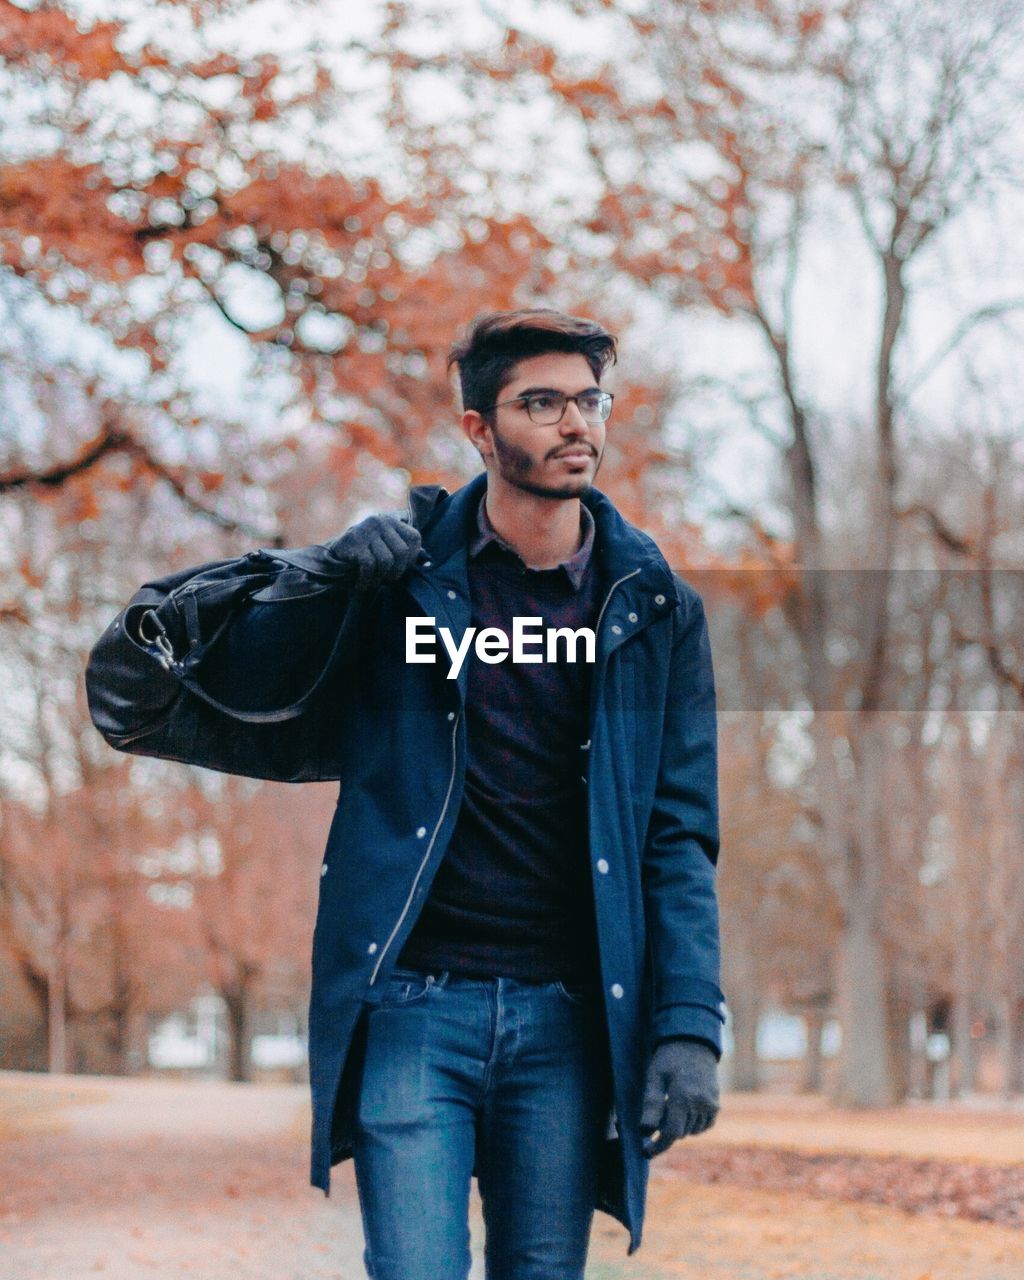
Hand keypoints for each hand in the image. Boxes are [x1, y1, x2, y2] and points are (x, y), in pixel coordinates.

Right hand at [325, 513, 421, 590]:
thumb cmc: (366, 555)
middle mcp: (381, 521)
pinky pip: (369, 566)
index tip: (399, 570)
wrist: (333, 557)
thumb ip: (407, 552)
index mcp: (393, 521)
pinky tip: (361, 584)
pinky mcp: (354, 541)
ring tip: (373, 582)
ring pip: (386, 561)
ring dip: (380, 578)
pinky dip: (366, 580)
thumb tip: (429, 562)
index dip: (411, 559)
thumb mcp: (388, 548)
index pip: (414, 539)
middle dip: (396, 572)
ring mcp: (366, 530)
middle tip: (386, 580)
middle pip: (402, 552)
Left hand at [640, 1038, 718, 1157]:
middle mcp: (700, 1104)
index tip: (646, 1151)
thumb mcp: (654, 1076)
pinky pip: (703, 1126)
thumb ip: (651, 1104)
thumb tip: (645, 1131)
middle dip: (666, 1128)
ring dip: (679, 1125)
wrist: (694, 1043)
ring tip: (672, 1102)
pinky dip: (692, 1123)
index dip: (657, 1145)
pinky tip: (685, 1107)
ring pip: (691, 1131)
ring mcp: (711, 1105)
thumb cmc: (669, 1058)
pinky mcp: (716, 1105)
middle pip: (680, 1132)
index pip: (671, 1133)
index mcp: (683, 1096)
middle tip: (659, 1109)